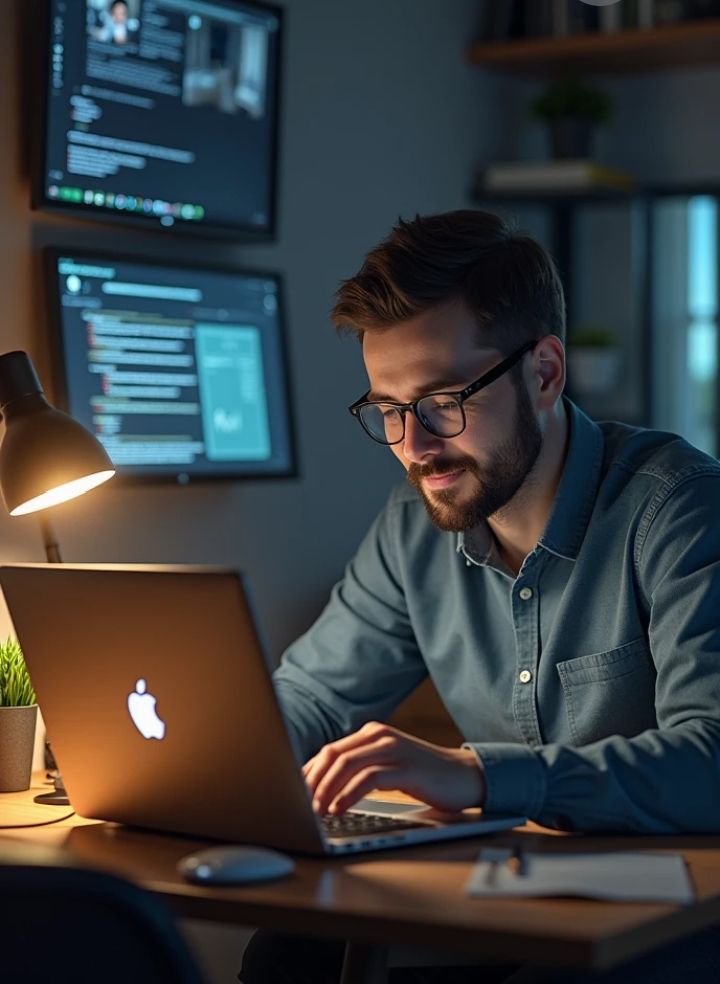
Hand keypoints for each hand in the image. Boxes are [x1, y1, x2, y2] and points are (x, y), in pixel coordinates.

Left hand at [302, 721, 485, 815]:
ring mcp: (393, 749)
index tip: (292, 794)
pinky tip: (339, 809)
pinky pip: (369, 778)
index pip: (329, 751)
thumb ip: (360, 770)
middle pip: (332, 755)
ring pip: (346, 765)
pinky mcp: (406, 767)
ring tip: (314, 811)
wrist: (465, 776)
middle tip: (297, 804)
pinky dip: (349, 794)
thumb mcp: (387, 768)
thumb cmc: (423, 776)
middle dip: (311, 781)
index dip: (307, 772)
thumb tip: (322, 790)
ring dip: (325, 790)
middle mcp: (379, 736)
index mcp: (371, 734)